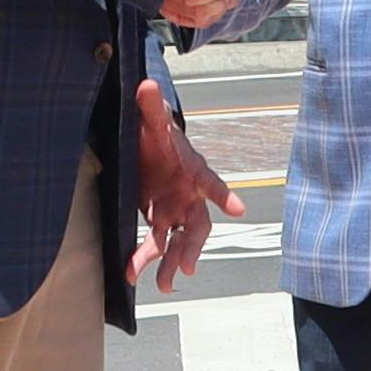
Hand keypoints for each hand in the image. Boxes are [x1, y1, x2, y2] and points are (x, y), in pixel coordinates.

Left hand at [131, 76, 231, 291]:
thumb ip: (151, 108)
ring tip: (164, 284)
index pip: (212, 183)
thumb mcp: (151, 123)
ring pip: (178, 241)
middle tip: (188, 266)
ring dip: (171, 262)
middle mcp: (190, 196)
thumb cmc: (157, 135)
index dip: (224, 196)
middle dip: (193, 246)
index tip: (238, 210)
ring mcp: (176, 210)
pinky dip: (144, 258)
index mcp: (194, 171)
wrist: (148, 146)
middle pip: (198, 225)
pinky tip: (131, 274)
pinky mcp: (158, 218)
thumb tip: (147, 85)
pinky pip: (155, 243)